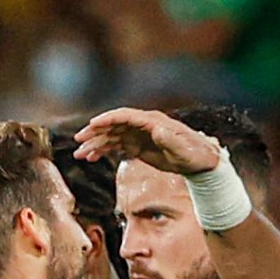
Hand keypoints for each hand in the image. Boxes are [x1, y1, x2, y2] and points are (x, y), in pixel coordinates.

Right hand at [73, 106, 225, 178]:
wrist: (200, 163)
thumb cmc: (194, 154)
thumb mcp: (183, 149)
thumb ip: (169, 139)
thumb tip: (156, 128)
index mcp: (153, 121)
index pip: (125, 116)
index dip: (108, 119)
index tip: (92, 124)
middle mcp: (143, 125)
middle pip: (114, 125)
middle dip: (96, 132)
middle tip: (79, 140)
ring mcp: (139, 135)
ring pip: (112, 136)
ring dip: (96, 144)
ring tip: (80, 154)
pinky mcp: (137, 146)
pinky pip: (116, 146)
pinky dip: (103, 151)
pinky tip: (92, 158)